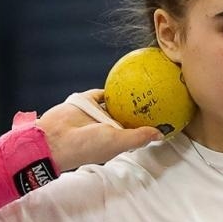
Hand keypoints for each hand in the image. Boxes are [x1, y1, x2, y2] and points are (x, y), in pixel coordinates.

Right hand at [39, 89, 162, 170]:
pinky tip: (125, 76)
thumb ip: (138, 137)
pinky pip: (101, 92)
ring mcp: (96, 115)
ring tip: (146, 82)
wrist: (55, 137)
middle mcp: (107, 127)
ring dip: (128, 94)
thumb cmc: (87, 146)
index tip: (167, 117)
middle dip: (142, 108)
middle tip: (160, 95)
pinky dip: (110, 86)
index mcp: (116, 140)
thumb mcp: (117, 142)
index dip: (151, 126)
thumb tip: (161, 134)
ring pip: (116, 102)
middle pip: (128, 115)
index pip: (137, 132)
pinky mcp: (86, 102)